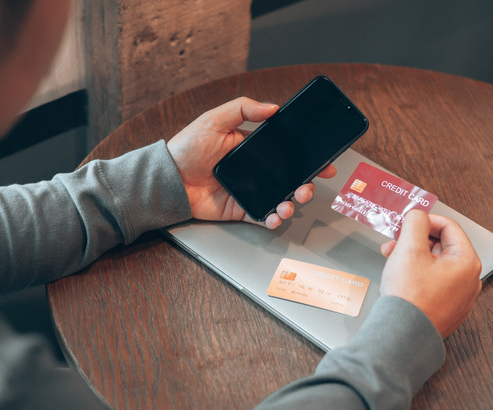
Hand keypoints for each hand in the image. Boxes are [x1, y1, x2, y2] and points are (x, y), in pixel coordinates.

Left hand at [167, 97, 336, 228]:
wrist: (169, 179)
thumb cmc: (187, 147)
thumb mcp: (214, 119)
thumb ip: (243, 108)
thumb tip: (272, 106)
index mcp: (253, 147)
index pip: (287, 152)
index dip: (307, 157)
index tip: (323, 161)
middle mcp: (256, 170)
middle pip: (290, 178)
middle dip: (306, 183)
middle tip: (308, 186)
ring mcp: (250, 190)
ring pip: (280, 198)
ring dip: (292, 202)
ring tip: (290, 203)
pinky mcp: (240, 209)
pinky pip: (263, 215)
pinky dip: (273, 219)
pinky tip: (276, 216)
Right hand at [380, 210, 481, 337]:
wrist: (402, 336)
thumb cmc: (409, 298)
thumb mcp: (409, 248)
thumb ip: (415, 223)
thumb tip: (418, 215)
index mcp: (467, 263)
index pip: (450, 227)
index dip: (426, 220)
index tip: (409, 221)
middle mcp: (469, 281)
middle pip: (443, 247)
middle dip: (416, 240)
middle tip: (396, 240)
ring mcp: (459, 298)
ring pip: (436, 265)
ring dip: (413, 257)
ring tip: (392, 259)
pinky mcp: (446, 310)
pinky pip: (434, 284)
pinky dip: (417, 275)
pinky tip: (400, 278)